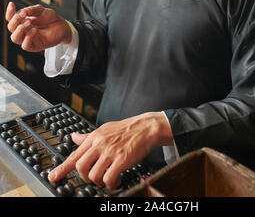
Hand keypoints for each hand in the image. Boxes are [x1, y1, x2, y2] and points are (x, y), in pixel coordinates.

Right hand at [5, 2, 71, 51]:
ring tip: (29, 22)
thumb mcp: (41, 10)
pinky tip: (34, 30)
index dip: (9, 12)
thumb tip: (22, 11)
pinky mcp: (35, 46)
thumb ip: (31, 10)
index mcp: (22, 21)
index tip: (12, 4)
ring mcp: (28, 39)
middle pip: (11, 28)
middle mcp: (23, 31)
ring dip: (20, 29)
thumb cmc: (50, 18)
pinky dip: (28, 37)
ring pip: (15, 38)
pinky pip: (25, 45)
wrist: (62, 25)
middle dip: (15, 20)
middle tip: (24, 14)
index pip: (10, 18)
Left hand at [48, 112, 173, 189]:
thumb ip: (88, 136)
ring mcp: (110, 152)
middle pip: (81, 167)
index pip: (74, 155)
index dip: (62, 168)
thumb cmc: (125, 129)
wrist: (145, 128)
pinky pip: (108, 179)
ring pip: (94, 176)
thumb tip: (74, 136)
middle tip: (94, 177)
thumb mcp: (104, 129)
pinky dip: (111, 184)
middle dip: (85, 177)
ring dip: (99, 182)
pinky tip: (117, 179)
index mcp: (94, 138)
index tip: (53, 177)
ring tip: (108, 178)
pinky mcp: (121, 160)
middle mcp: (99, 145)